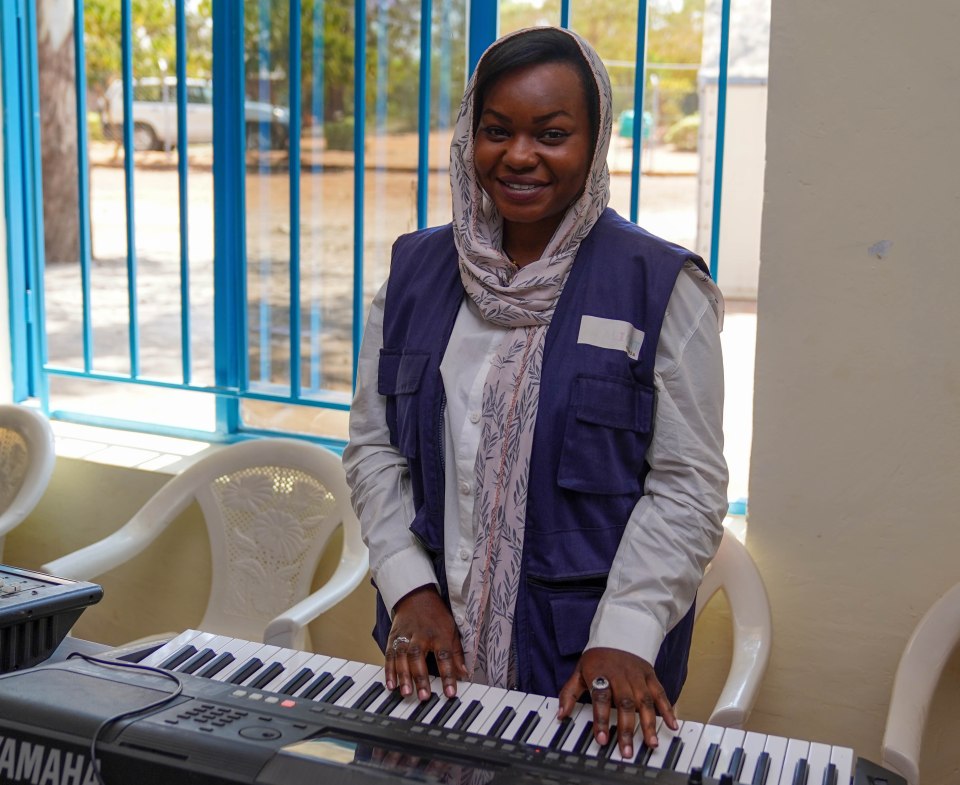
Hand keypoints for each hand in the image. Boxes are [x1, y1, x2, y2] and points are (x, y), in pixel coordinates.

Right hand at [385, 585, 468, 700]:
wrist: (416, 596)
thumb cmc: (436, 616)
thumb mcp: (452, 630)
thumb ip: (457, 653)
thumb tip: (464, 674)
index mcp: (439, 633)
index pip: (445, 655)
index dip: (448, 674)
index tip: (450, 693)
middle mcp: (420, 634)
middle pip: (419, 656)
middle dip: (420, 677)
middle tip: (423, 696)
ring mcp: (405, 636)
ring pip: (402, 656)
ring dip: (403, 676)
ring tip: (406, 693)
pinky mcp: (393, 638)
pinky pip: (389, 655)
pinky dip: (389, 671)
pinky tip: (391, 685)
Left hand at [557, 647, 677, 759]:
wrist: (618, 633)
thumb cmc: (597, 658)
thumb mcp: (579, 671)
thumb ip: (568, 693)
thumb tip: (560, 714)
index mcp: (601, 674)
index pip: (601, 698)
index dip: (601, 719)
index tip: (601, 739)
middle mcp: (621, 676)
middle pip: (625, 703)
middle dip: (626, 729)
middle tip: (626, 751)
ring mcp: (638, 676)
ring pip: (644, 701)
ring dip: (649, 724)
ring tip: (651, 744)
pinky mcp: (651, 676)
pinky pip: (661, 693)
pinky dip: (668, 709)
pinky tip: (672, 725)